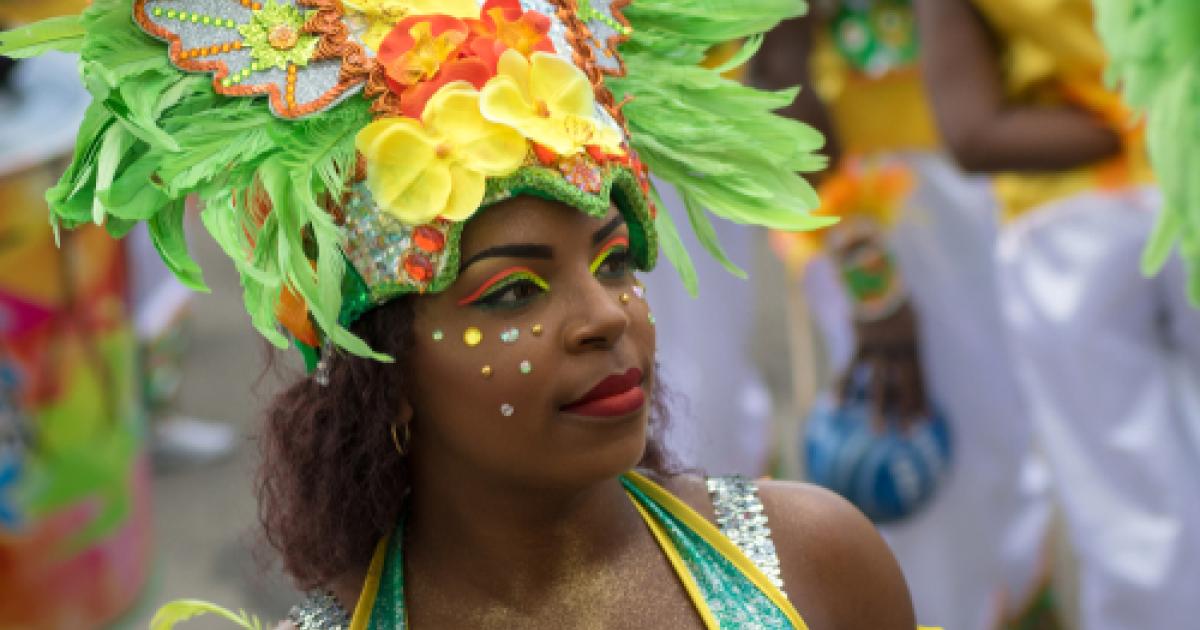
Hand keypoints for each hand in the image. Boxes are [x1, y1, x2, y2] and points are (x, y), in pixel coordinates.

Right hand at [838, 301, 928, 430]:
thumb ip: (910, 338)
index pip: (920, 379)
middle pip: (903, 387)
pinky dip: (843, 388)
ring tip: (877, 431)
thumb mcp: (911, 317)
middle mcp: (899, 351)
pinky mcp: (860, 344)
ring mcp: (879, 349)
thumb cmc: (893, 296)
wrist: (875, 279)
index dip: (922, 401)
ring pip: (879, 384)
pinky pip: (850, 370)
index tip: (926, 422)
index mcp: (914, 346)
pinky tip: (838, 405)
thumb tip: (911, 355)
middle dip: (905, 412)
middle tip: (905, 435)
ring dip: (877, 409)